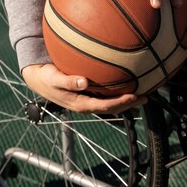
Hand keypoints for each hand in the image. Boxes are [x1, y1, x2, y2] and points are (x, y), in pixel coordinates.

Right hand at [22, 63, 146, 113]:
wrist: (39, 79)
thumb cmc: (47, 78)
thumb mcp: (54, 78)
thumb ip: (68, 81)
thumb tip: (83, 82)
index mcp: (81, 104)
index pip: (106, 106)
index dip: (121, 102)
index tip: (135, 95)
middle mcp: (87, 104)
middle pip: (113, 108)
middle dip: (130, 103)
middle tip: (147, 96)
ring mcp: (88, 101)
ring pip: (111, 103)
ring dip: (126, 99)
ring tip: (142, 91)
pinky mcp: (88, 95)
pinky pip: (106, 95)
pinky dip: (118, 91)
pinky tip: (126, 82)